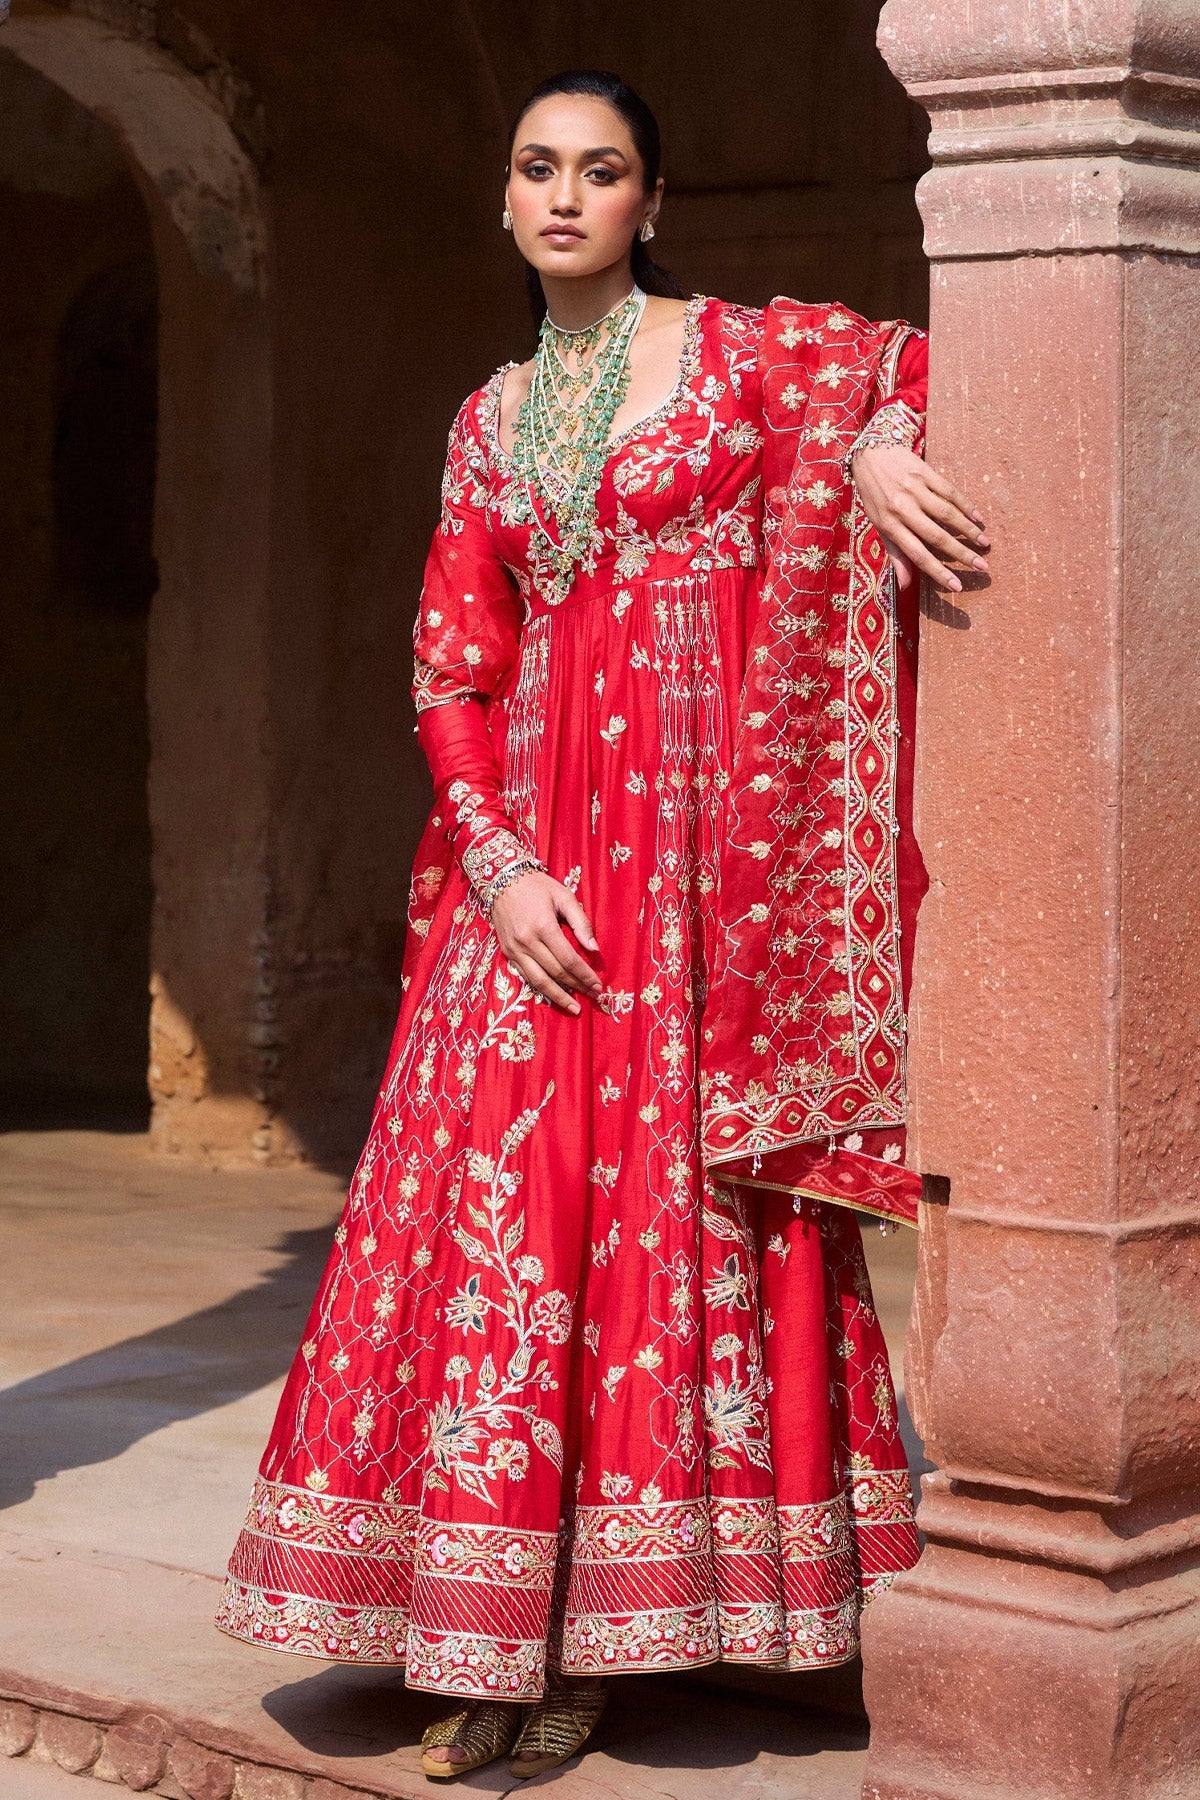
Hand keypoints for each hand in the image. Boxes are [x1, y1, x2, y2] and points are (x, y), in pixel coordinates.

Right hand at [490, 870, 601, 1014]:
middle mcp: (527, 941)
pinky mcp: (507, 952)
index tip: (598, 985)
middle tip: (594, 997)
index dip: (585, 975)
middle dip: (577, 987)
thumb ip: (581, 922)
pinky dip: (541, 988)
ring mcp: (514, 949)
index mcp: (543, 926)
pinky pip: (525, 976)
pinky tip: (554, 995)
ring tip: (575, 1008)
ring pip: (539, 981)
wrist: (501, 879)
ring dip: (559, 997)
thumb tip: (594, 948)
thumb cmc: (537, 886)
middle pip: (556, 972)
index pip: (568, 959)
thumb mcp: (564, 896)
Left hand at [852, 444, 988, 593]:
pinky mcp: (925, 472)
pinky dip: (966, 505)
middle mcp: (903, 508)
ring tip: (984, 543)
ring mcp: (914, 489)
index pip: (917, 555)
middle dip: (962, 554)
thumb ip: (895, 554)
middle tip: (982, 566)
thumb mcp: (878, 525)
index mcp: (890, 526)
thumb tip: (905, 587)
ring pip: (947, 513)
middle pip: (937, 536)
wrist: (870, 454)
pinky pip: (950, 491)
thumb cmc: (874, 495)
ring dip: (968, 530)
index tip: (957, 585)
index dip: (938, 572)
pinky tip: (978, 517)